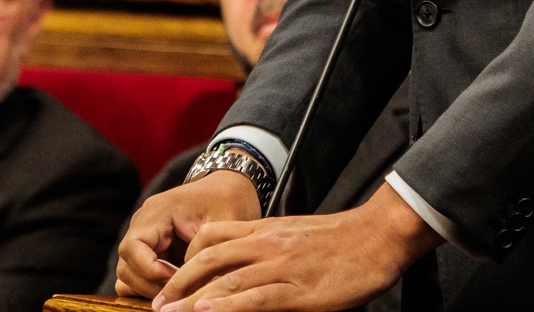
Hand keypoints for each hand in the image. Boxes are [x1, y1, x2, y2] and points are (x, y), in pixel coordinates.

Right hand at [116, 170, 261, 297]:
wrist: (229, 188)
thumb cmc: (227, 201)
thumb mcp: (225, 225)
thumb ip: (209, 256)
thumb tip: (202, 292)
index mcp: (158, 211)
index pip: (133, 248)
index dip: (151, 271)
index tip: (177, 280)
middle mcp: (144, 222)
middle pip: (126, 264)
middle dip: (149, 284)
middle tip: (179, 293)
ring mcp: (145, 235)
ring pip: (128, 272)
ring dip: (148, 287)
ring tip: (179, 292)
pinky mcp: (151, 247)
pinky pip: (137, 272)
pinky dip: (150, 285)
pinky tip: (174, 289)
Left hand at [153, 183, 440, 311]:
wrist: (378, 236)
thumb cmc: (341, 242)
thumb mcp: (296, 237)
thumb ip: (269, 248)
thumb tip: (244, 271)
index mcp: (264, 230)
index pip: (210, 239)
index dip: (184, 261)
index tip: (167, 283)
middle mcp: (266, 244)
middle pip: (208, 260)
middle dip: (177, 285)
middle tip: (156, 308)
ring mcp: (281, 266)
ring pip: (225, 282)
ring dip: (192, 302)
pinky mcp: (299, 290)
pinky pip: (255, 298)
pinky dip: (227, 307)